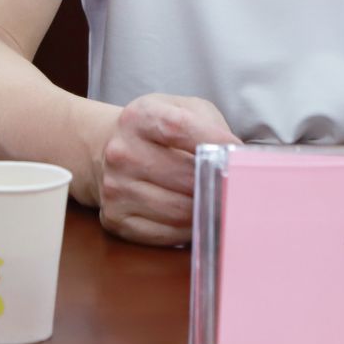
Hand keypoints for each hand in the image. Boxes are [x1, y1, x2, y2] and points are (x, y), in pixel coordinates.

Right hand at [90, 93, 239, 246]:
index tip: (237, 155)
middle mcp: (122, 153)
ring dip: (205, 209)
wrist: (105, 150)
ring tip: (218, 202)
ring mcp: (116, 188)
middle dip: (216, 183)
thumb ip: (210, 126)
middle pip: (184, 176)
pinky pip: (164, 233)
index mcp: (140, 117)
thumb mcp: (181, 109)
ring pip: (178, 210)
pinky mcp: (116, 219)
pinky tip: (196, 218)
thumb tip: (238, 158)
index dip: (214, 142)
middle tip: (237, 187)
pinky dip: (187, 229)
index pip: (180, 128)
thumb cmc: (156, 131)